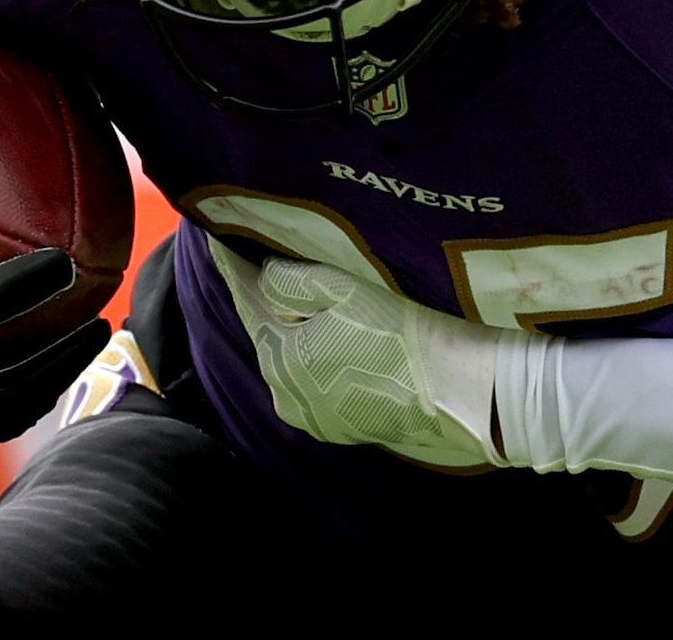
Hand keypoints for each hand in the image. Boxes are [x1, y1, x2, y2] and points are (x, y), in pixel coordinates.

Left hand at [213, 241, 533, 470]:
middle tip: (260, 264)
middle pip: (271, 338)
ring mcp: (314, 419)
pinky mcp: (342, 430)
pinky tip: (333, 341)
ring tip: (300, 302)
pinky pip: (317, 385)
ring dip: (294, 334)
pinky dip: (317, 360)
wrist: (454, 391)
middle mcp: (286, 397)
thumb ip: (291, 280)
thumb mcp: (342, 291)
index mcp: (280, 360)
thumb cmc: (398, 335)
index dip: (235, 270)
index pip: (249, 304)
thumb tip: (265, 276)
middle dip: (266, 303)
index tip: (217, 241)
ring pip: (294, 364)